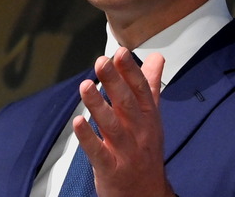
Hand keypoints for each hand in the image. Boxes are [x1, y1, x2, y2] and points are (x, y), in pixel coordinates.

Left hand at [73, 47, 174, 196]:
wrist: (147, 194)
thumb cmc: (147, 152)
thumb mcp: (153, 118)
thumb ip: (151, 86)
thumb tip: (156, 58)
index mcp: (149, 117)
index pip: (141, 90)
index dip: (130, 70)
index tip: (120, 52)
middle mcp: (140, 132)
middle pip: (126, 103)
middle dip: (114, 81)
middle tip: (102, 62)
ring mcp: (126, 151)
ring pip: (112, 125)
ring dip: (98, 105)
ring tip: (86, 86)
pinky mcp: (111, 169)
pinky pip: (98, 152)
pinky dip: (88, 137)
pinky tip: (78, 122)